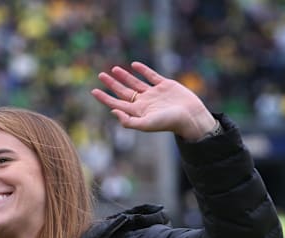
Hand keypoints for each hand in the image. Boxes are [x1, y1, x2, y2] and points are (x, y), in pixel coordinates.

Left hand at [91, 61, 216, 140]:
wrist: (191, 116)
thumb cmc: (169, 122)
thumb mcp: (146, 124)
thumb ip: (128, 121)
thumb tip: (112, 111)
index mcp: (138, 111)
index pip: (117, 103)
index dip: (104, 98)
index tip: (93, 91)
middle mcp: (144, 102)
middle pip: (123, 91)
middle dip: (112, 84)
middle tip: (100, 75)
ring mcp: (154, 93)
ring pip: (135, 83)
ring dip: (124, 76)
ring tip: (114, 69)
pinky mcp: (165, 85)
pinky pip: (151, 75)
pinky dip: (142, 70)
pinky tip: (134, 65)